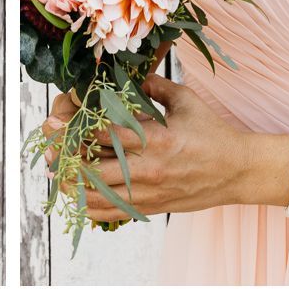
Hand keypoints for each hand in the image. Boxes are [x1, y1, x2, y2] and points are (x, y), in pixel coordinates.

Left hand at [55, 74, 249, 221]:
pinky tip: (77, 198)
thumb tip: (131, 74)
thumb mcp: (186, 102)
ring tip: (58, 174)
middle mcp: (149, 170)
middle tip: (49, 151)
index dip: (74, 129)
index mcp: (156, 140)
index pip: (103, 136)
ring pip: (97, 197)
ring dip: (72, 187)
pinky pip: (111, 214)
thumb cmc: (213, 134)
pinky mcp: (151, 208)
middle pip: (92, 170)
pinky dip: (89, 209)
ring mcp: (149, 193)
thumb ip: (156, 86)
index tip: (55, 122)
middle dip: (65, 161)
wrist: (238, 171)